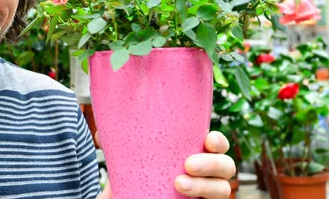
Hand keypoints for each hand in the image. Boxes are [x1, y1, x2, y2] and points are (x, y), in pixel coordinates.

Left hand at [96, 131, 234, 198]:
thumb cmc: (133, 177)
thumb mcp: (127, 160)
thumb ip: (118, 146)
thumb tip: (102, 136)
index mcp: (190, 150)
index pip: (216, 144)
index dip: (218, 141)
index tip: (206, 139)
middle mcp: (203, 172)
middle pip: (226, 166)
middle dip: (212, 164)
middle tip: (187, 164)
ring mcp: (203, 192)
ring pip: (222, 190)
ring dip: (205, 186)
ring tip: (179, 184)